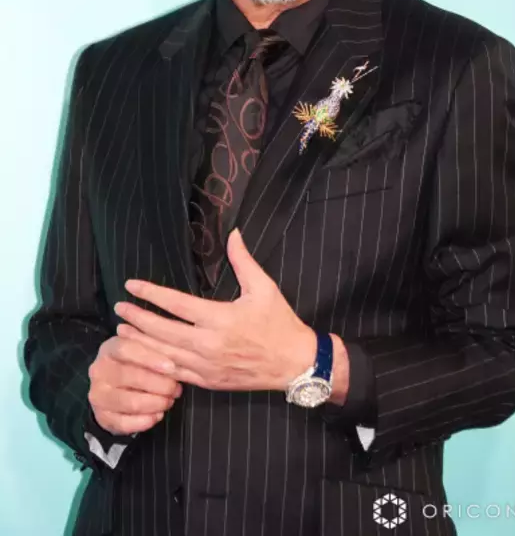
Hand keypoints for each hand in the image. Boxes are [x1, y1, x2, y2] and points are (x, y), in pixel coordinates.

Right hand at [87, 335, 182, 434]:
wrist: (114, 384)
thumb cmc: (136, 362)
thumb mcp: (144, 349)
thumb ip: (156, 347)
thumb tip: (175, 355)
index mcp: (110, 348)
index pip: (126, 349)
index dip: (150, 358)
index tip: (171, 367)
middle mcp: (99, 371)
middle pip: (130, 377)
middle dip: (160, 385)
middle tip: (176, 388)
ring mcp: (98, 395)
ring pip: (129, 402)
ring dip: (155, 403)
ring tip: (170, 401)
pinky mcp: (101, 417)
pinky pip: (123, 423)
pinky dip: (144, 421)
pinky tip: (157, 415)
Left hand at [113, 228, 317, 392]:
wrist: (295, 363)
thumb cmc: (279, 322)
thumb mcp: (264, 287)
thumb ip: (243, 260)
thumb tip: (233, 233)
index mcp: (220, 318)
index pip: (175, 304)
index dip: (150, 294)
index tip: (132, 285)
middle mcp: (208, 344)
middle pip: (162, 330)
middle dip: (137, 318)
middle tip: (119, 308)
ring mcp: (206, 367)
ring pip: (163, 355)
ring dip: (139, 343)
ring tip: (121, 332)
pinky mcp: (208, 381)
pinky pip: (174, 374)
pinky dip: (155, 364)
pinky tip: (142, 357)